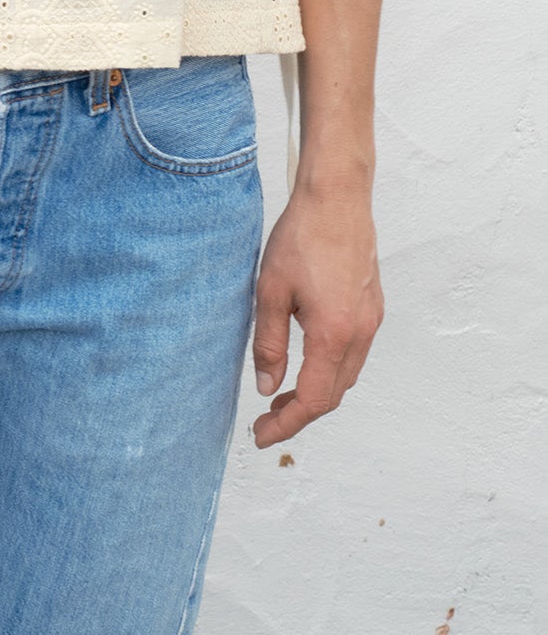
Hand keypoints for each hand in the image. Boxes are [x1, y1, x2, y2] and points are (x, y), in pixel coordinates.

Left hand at [251, 179, 383, 447]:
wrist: (337, 198)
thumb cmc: (301, 238)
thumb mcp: (270, 291)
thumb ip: (269, 344)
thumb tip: (267, 387)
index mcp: (334, 335)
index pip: (313, 400)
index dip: (286, 425)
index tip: (261, 436)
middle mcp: (360, 333)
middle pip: (333, 393)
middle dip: (300, 413)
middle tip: (265, 419)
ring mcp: (371, 320)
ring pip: (346, 375)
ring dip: (316, 391)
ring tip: (281, 393)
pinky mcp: (372, 306)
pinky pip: (353, 352)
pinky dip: (330, 368)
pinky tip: (307, 359)